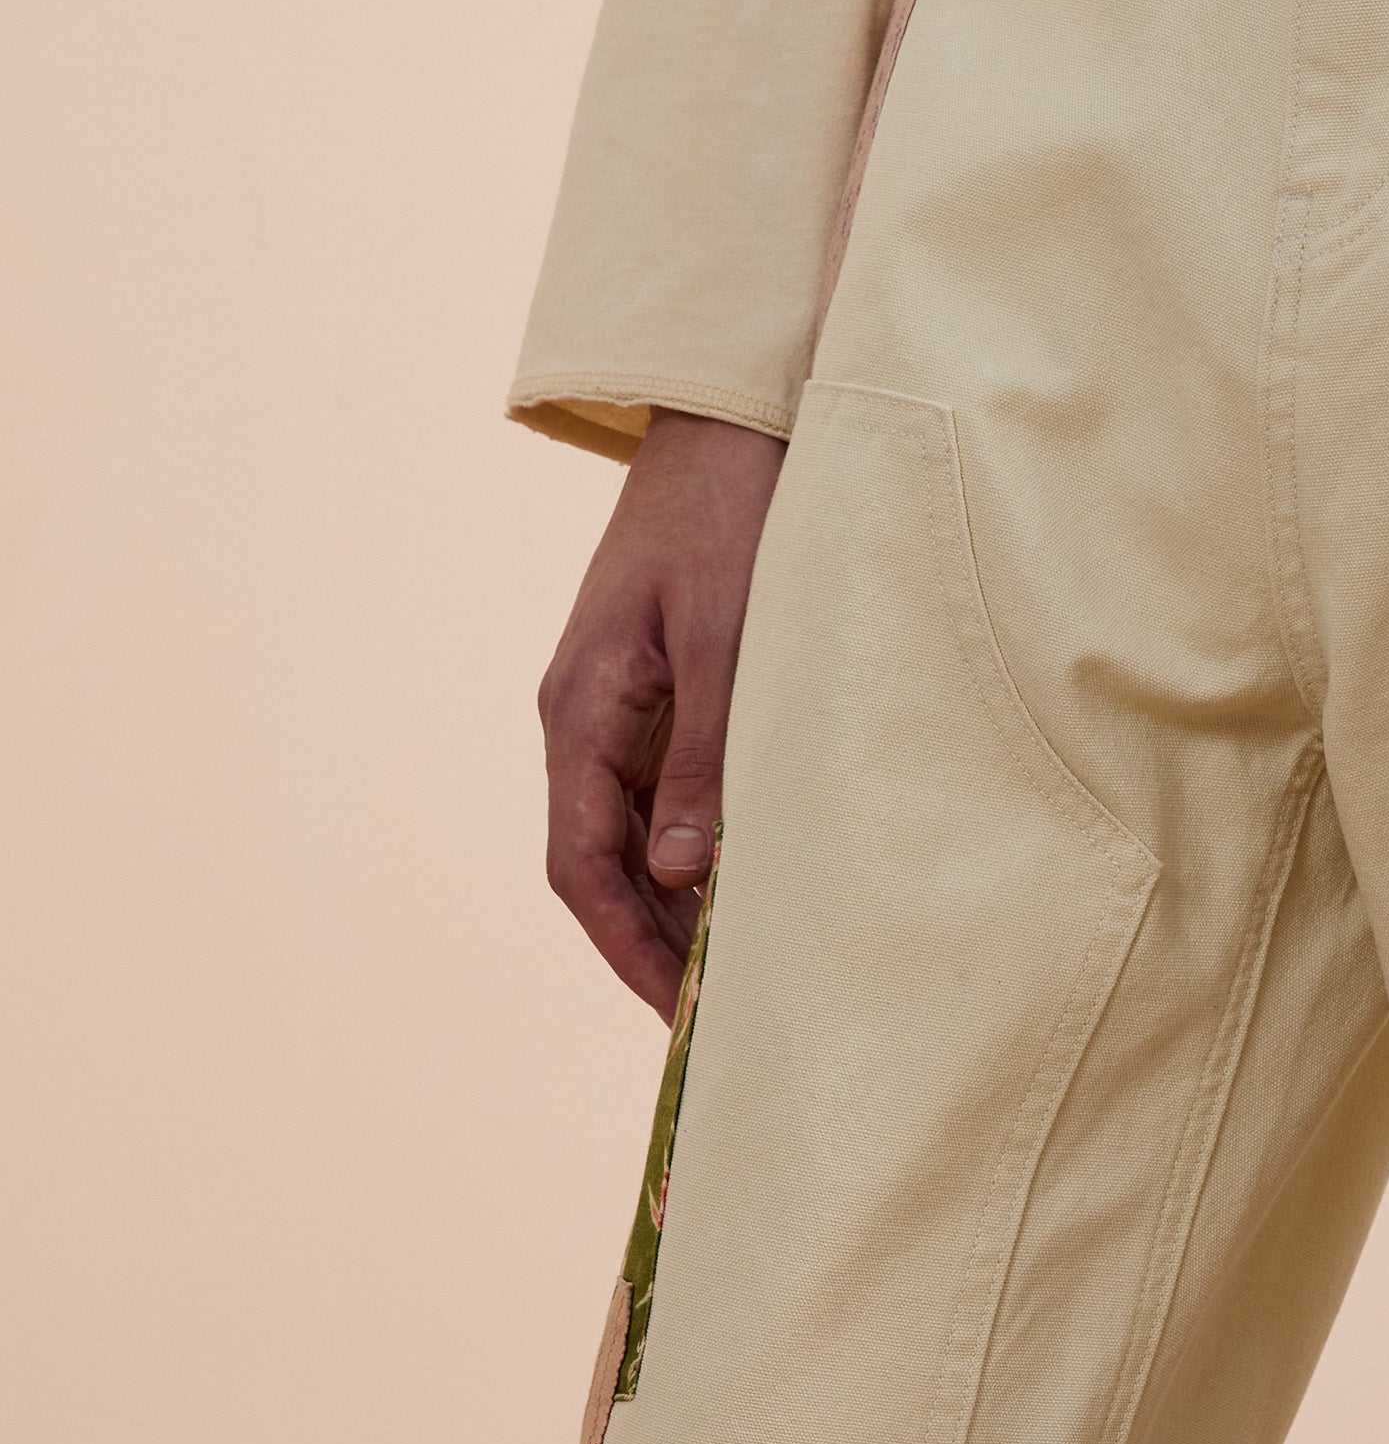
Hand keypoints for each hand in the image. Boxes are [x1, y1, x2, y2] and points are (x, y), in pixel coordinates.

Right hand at [538, 410, 785, 1015]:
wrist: (731, 420)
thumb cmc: (729, 517)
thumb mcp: (723, 639)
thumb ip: (707, 756)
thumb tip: (683, 876)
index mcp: (582, 711)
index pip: (583, 865)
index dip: (627, 949)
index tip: (678, 1018)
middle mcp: (586, 718)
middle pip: (603, 864)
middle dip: (652, 946)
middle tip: (720, 1022)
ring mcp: (621, 705)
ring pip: (634, 835)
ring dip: (678, 904)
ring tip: (740, 974)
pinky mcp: (662, 689)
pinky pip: (666, 792)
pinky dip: (700, 849)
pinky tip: (752, 884)